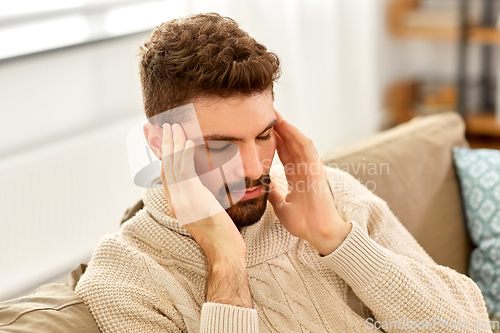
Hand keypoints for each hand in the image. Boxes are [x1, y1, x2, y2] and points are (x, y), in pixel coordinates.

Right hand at [161, 123, 245, 262]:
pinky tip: (187, 141)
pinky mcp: (194, 198)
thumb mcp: (205, 214)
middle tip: (164, 126)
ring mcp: (182, 201)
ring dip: (173, 144)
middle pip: (165, 167)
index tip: (163, 140)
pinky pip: (186, 171)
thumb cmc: (221, 237)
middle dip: (164, 145)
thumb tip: (202, 186)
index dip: (162, 156)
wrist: (224, 253)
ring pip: (173, 166)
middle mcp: (175, 202)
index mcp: (176, 205)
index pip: (165, 176)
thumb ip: (199, 199)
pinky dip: (185, 154)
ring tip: (174, 126)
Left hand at [267, 112, 351, 255]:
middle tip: (265, 113)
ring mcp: (311, 168)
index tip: (259, 128)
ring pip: (297, 141)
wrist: (318, 233)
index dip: (273, 140)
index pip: (284, 153)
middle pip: (290, 143)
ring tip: (273, 113)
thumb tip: (264, 184)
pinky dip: (297, 136)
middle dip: (278, 128)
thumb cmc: (303, 222)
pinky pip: (307, 148)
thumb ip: (275, 192)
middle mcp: (304, 169)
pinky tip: (286, 126)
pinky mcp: (317, 169)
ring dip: (286, 127)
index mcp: (297, 176)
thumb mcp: (281, 204)